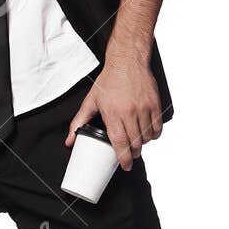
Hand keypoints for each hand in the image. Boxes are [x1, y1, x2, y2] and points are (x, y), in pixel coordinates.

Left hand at [65, 50, 162, 169]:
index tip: (125, 166)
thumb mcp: (91, 102)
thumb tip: (70, 140)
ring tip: (138, 143)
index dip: (124, 158)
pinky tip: (148, 133)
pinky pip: (158, 127)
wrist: (127, 62)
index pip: (120, 142)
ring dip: (143, 144)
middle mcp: (129, 112)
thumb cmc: (109, 81)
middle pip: (135, 143)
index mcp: (112, 113)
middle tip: (131, 155)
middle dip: (134, 153)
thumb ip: (79, 122)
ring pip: (147, 137)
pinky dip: (154, 134)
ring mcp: (143, 108)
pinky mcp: (154, 104)